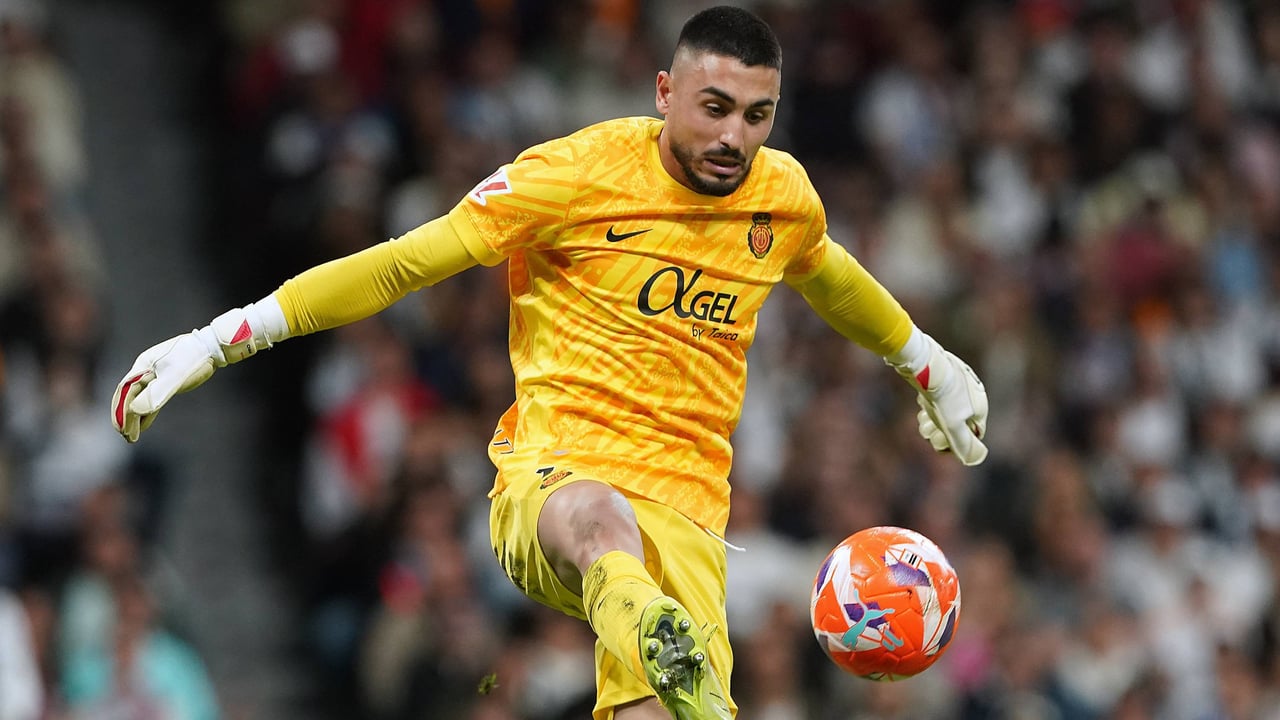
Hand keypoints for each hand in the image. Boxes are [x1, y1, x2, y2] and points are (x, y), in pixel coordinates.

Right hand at [111, 306, 271, 441]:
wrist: (212, 347)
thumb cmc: (193, 358)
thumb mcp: (175, 376)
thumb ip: (156, 392)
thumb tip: (136, 410)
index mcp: (143, 367)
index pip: (125, 393)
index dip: (121, 412)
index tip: (122, 430)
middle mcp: (145, 371)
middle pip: (128, 396)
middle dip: (124, 417)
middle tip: (126, 436)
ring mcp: (154, 376)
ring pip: (138, 399)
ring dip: (134, 417)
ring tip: (131, 436)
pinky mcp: (165, 381)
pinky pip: (150, 399)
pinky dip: (146, 412)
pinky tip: (144, 425)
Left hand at [888, 335, 988, 465]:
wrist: (925, 364)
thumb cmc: (943, 396)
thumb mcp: (953, 425)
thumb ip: (962, 443)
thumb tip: (968, 459)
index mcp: (980, 406)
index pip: (973, 434)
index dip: (956, 443)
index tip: (941, 444)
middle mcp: (972, 396)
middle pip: (956, 425)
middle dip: (940, 432)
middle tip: (927, 430)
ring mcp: (957, 387)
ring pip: (944, 413)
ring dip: (932, 420)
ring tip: (923, 417)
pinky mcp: (941, 380)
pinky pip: (936, 400)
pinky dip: (928, 406)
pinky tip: (922, 404)